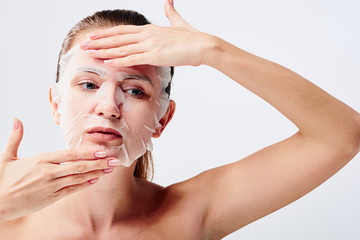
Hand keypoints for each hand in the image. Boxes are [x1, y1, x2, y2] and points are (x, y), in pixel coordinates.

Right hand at [0, 118, 117, 221]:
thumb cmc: (2, 180)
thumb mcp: (6, 156)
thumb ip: (15, 137)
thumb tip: (16, 119)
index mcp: (41, 159)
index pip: (70, 154)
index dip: (88, 152)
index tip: (102, 150)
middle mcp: (49, 172)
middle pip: (79, 166)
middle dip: (99, 162)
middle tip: (114, 160)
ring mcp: (51, 186)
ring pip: (79, 178)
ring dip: (96, 173)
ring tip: (109, 169)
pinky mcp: (51, 198)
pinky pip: (72, 190)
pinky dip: (84, 184)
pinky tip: (95, 180)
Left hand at [80, 0, 216, 66]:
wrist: (203, 45)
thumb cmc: (192, 37)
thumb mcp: (178, 23)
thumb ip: (171, 13)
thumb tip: (168, 1)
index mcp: (149, 30)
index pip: (123, 31)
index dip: (107, 34)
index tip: (94, 36)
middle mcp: (147, 35)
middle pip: (118, 38)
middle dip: (99, 42)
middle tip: (83, 45)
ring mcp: (150, 45)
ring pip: (122, 48)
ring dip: (104, 51)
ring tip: (89, 53)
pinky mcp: (155, 55)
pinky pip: (133, 58)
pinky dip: (119, 60)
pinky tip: (108, 62)